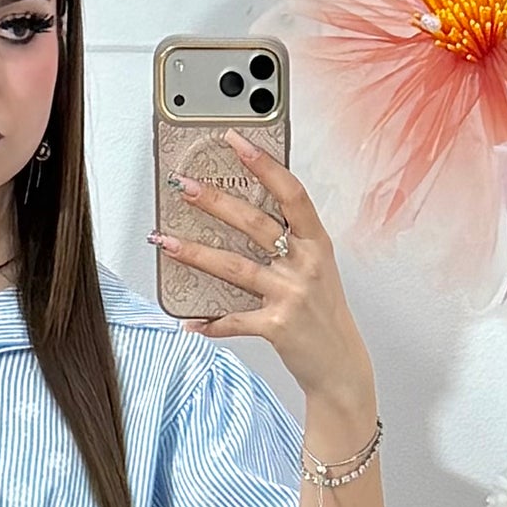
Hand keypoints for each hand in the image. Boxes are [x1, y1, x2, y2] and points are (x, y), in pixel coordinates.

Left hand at [151, 128, 376, 423]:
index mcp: (316, 243)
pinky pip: (234, 321)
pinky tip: (188, 321)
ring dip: (195, 253)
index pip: (291, 193)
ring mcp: (292, 295)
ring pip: (235, 267)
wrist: (340, 365)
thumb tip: (240, 215)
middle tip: (184, 185)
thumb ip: (288, 242)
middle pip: (254, 223)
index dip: (264, 164)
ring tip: (166, 241)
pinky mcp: (278, 327)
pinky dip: (209, 323)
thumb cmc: (323, 314)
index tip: (236, 141)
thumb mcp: (315, 269)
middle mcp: (306, 264)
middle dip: (215, 202)